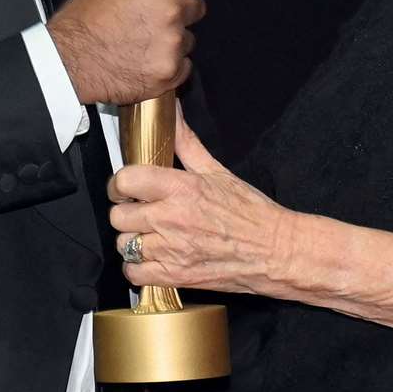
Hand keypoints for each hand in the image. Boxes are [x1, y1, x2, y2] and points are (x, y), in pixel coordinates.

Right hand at [49, 0, 210, 104]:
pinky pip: (184, 66)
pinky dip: (170, 65)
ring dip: (173, 40)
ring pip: (189, 39)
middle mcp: (171, 14)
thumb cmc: (80, 22)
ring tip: (145, 44)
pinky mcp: (169, 75)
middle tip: (158, 18)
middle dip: (181, 11)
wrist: (67, 64)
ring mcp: (172, 47)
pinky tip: (146, 62)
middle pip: (198, 8)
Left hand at [107, 110, 292, 294]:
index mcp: (181, 188)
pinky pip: (133, 273)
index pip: (125, 180)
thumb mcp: (217, 171)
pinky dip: (138, 268)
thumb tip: (173, 115)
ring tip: (150, 235)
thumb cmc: (251, 212)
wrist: (274, 251)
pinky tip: (153, 258)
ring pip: (124, 244)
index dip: (120, 183)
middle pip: (118, 215)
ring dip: (133, 240)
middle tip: (141, 211)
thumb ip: (186, 143)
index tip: (126, 187)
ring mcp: (171, 250)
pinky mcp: (174, 276)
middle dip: (127, 211)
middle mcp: (171, 218)